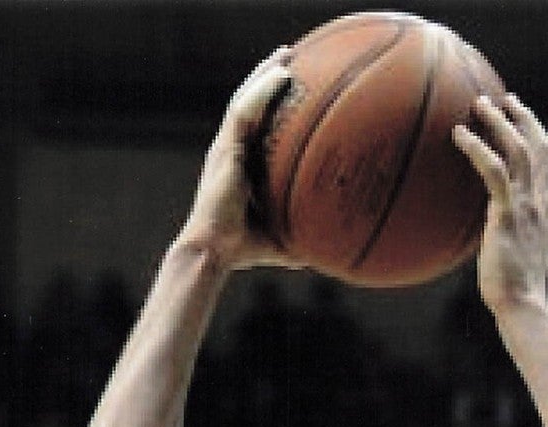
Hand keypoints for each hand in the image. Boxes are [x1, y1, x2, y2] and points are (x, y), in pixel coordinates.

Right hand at [178, 47, 296, 271]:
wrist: (214, 251)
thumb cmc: (243, 249)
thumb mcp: (282, 238)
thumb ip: (303, 234)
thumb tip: (333, 249)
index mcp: (241, 164)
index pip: (256, 124)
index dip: (271, 102)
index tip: (295, 86)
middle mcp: (231, 149)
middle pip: (250, 103)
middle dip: (268, 78)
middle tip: (292, 57)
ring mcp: (225, 147)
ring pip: (245, 98)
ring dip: (265, 75)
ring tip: (287, 55)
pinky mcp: (224, 149)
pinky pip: (243, 111)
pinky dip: (262, 91)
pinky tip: (281, 76)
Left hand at [454, 94, 547, 315]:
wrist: (522, 306)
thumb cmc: (516, 291)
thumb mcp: (519, 254)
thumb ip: (510, 232)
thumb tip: (488, 227)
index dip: (537, 134)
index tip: (521, 116)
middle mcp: (542, 203)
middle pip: (539, 146)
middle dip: (523, 117)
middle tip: (502, 99)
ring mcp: (527, 207)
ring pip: (519, 149)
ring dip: (499, 121)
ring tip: (479, 105)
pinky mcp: (507, 214)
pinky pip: (494, 171)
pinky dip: (477, 148)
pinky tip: (460, 135)